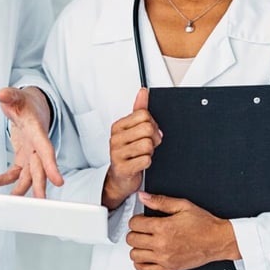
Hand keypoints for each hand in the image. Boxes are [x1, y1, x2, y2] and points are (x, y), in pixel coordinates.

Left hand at [0, 87, 62, 197]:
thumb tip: (2, 94)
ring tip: (9, 202)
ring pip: (28, 177)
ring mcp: (30, 155)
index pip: (46, 149)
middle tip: (40, 200)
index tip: (59, 181)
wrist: (31, 109)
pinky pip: (12, 174)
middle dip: (40, 185)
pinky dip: (0, 181)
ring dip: (19, 190)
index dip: (52, 165)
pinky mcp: (22, 160)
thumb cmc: (25, 104)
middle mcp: (37, 146)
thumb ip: (10, 96)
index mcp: (38, 131)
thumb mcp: (16, 97)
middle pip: (40, 168)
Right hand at [102, 88, 160, 209]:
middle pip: (147, 129)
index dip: (153, 124)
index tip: (150, 133)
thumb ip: (139, 109)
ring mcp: (117, 153)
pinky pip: (146, 160)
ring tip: (143, 155)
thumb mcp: (133, 129)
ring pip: (148, 145)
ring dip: (150, 152)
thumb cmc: (128, 153)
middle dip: (154, 138)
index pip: (144, 115)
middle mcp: (115, 138)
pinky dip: (148, 162)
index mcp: (118, 126)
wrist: (120, 178)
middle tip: (150, 145)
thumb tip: (143, 91)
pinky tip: (141, 164)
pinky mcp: (122, 168)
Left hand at [126, 192, 238, 269]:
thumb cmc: (204, 224)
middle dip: (135, 232)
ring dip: (136, 247)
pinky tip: (145, 256)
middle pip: (132, 239)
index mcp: (164, 227)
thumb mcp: (183, 206)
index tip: (142, 219)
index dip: (136, 219)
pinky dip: (140, 264)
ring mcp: (164, 259)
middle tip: (143, 229)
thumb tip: (143, 196)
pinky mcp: (168, 269)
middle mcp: (162, 244)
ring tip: (144, 242)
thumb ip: (160, 201)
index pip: (135, 223)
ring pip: (135, 255)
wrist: (218, 241)